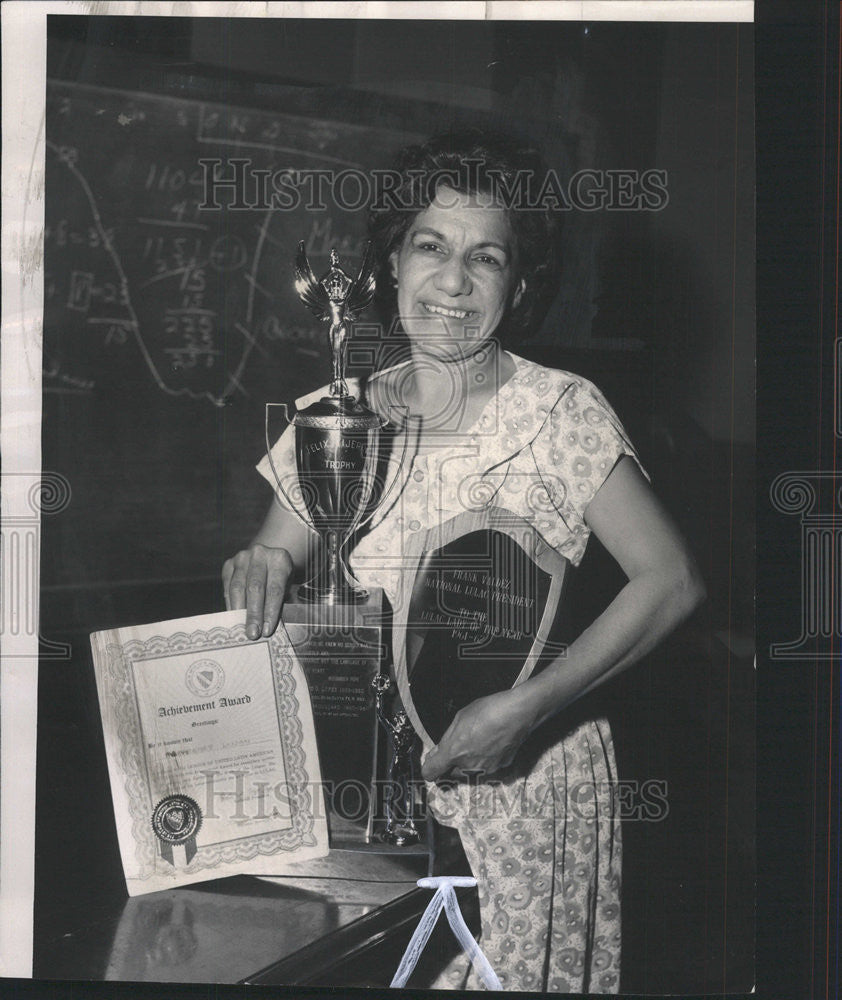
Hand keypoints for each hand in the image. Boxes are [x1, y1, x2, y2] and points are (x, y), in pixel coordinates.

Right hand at [222, 544, 293, 639]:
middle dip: (253, 613)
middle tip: (253, 633)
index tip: (267, 630)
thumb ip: (282, 602)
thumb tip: (269, 626)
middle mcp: (260, 554)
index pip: (275, 589)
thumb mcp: (288, 585)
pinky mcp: (229, 564)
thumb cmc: (279, 576)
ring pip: (238, 587)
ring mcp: (242, 557)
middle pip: (255, 588)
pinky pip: (227, 587)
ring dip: (239, 611)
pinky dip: (230, 604)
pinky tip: (233, 617)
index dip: (270, 611)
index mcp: (280, 559)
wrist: (267, 557)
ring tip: (241, 628)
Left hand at [420, 687, 535, 781]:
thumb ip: (446, 739)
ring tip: (479, 741)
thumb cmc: (487, 710)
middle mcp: (468, 767)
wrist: (517, 713)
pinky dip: (486, 760)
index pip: (430, 773)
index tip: (434, 760)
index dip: (429, 767)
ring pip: (470, 772)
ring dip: (469, 762)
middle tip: (460, 745)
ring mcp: (486, 770)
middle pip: (451, 774)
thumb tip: (437, 751)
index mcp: (454, 752)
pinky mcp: (501, 768)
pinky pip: (487, 767)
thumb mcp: (459, 718)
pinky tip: (493, 743)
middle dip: (452, 763)